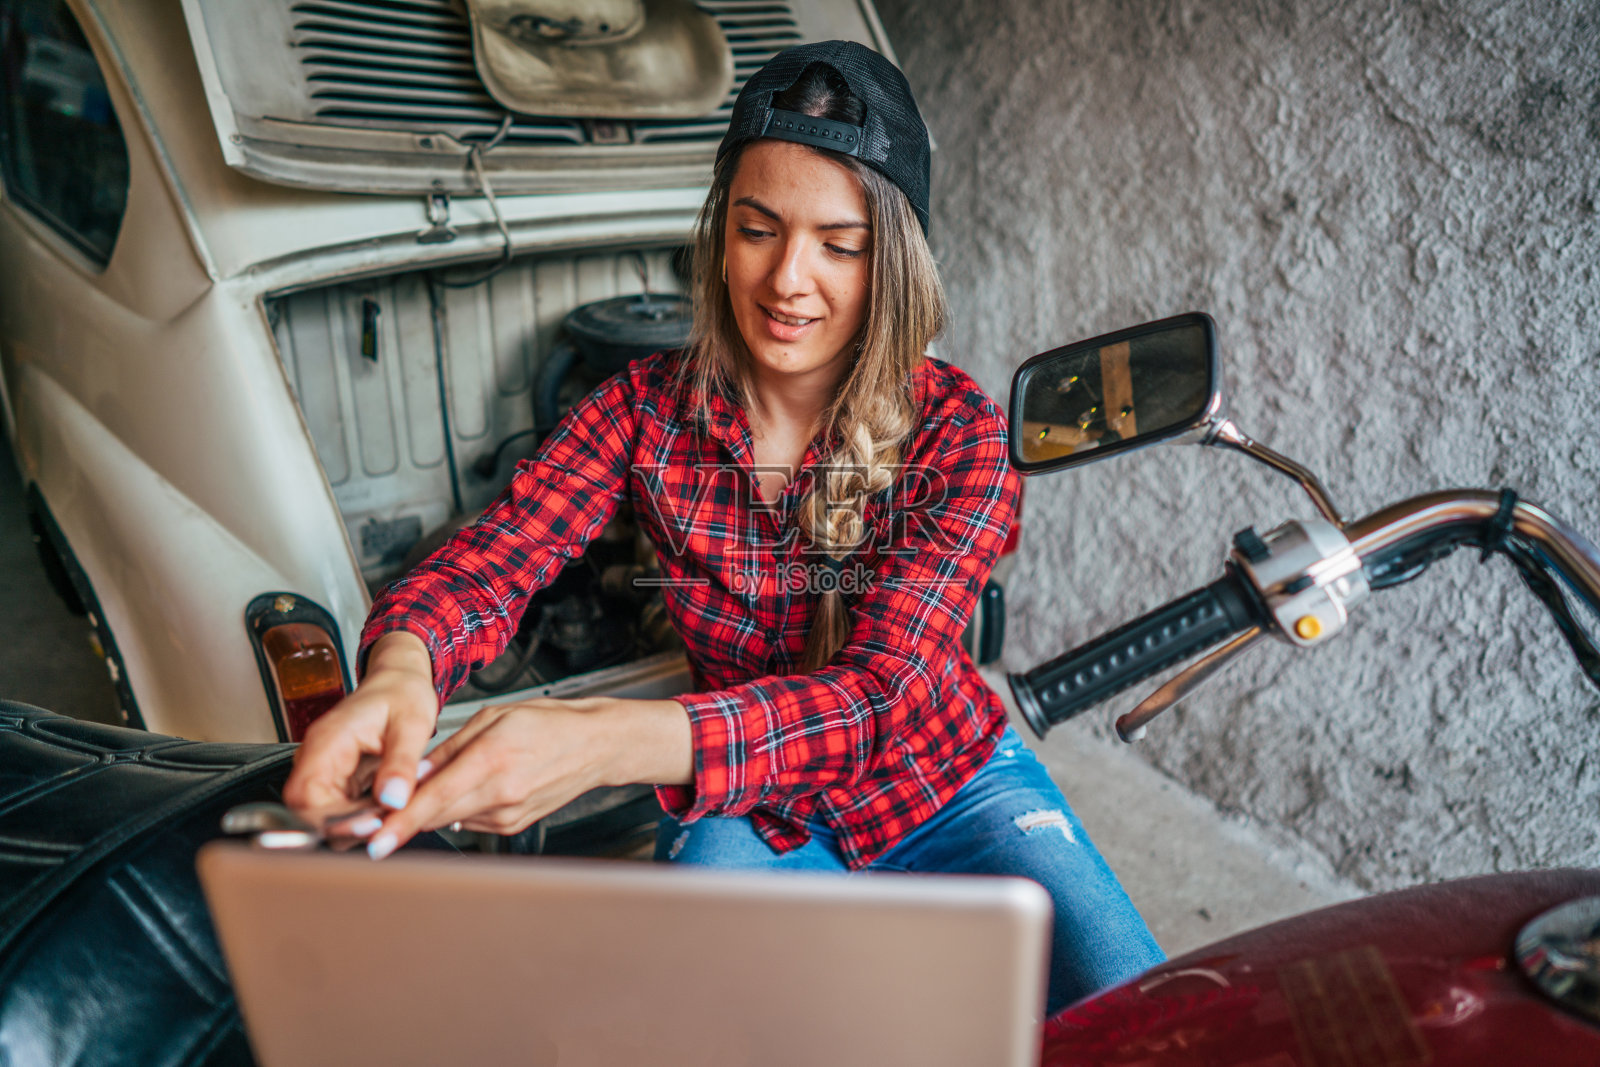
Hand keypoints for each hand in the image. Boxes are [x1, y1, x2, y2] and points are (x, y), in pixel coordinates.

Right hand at [282, 631, 439, 834]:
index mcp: (327, 740)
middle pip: (307, 812)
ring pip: (321, 816)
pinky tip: (384, 812)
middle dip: (344, 827)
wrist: (400, 680)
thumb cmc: (402, 693)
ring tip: (388, 817)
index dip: (333, 819)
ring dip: (352, 825)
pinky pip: (337, 809)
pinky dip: (358, 817)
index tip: (371, 823)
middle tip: (385, 824)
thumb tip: (393, 800)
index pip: (306, 797)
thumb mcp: (413, 724)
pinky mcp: (335, 778)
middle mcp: (317, 756)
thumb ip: (401, 763)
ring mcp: (323, 768)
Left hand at [363, 695, 691, 858]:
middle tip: (370, 826)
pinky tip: (463, 792)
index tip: (374, 839)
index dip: (400, 822)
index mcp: (493, 760)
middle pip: (437, 817)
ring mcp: (508, 814)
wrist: (596, 745)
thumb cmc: (549, 723)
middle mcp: (501, 794)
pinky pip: (471, 820)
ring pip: (451, 820)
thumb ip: (449, 748)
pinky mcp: (513, 824)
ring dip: (430, 812)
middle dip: (402, 823)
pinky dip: (456, 810)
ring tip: (419, 797)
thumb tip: (413, 772)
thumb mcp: (493, 718)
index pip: (435, 798)